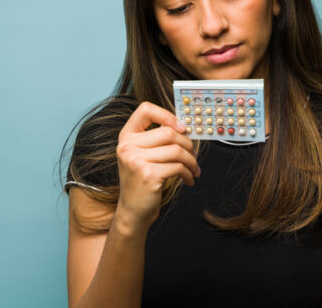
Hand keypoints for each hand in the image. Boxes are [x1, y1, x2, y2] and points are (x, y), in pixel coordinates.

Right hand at [114, 101, 199, 229]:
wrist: (133, 211)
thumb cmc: (143, 180)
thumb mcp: (143, 155)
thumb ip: (156, 139)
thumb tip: (186, 127)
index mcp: (126, 137)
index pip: (145, 109)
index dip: (167, 115)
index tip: (181, 127)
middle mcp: (128, 146)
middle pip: (169, 132)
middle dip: (188, 144)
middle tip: (193, 156)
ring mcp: (136, 160)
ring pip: (177, 150)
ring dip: (192, 161)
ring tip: (194, 169)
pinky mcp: (148, 174)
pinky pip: (179, 167)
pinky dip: (189, 173)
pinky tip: (189, 179)